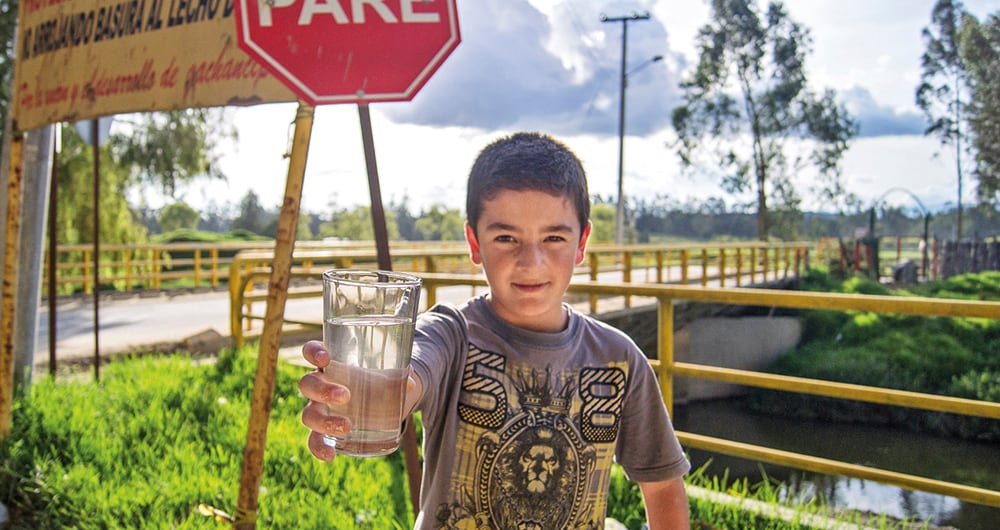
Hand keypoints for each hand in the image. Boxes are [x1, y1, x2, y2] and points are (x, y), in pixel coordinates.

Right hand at [297, 340, 422, 460]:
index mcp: (332, 363)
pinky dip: (319, 448)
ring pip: (309, 414)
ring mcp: (320, 409)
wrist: (385, 402)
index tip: (325, 358)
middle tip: (346, 396)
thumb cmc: (382, 380)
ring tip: (347, 426)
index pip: (312, 351)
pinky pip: (314, 440)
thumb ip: (400, 375)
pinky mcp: (324, 431)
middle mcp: (320, 385)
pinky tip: (331, 455)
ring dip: (325, 421)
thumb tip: (410, 385)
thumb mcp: (391, 374)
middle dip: (323, 390)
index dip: (313, 352)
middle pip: (308, 384)